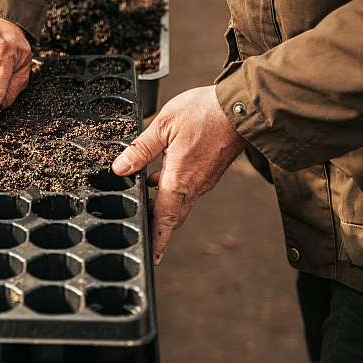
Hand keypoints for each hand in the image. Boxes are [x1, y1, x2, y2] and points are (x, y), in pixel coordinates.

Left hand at [111, 85, 244, 263]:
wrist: (242, 105)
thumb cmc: (205, 113)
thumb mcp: (164, 125)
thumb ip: (140, 149)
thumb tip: (119, 168)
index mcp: (179, 179)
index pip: (165, 218)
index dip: (157, 239)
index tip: (153, 257)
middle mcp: (194, 186)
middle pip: (173, 215)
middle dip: (158, 226)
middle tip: (142, 231)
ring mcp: (205, 180)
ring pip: (180, 202)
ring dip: (163, 206)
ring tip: (142, 202)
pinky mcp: (210, 172)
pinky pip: (188, 189)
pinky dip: (172, 191)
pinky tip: (158, 177)